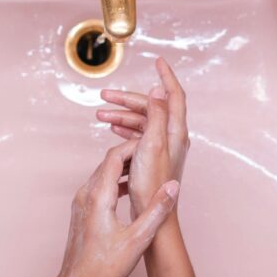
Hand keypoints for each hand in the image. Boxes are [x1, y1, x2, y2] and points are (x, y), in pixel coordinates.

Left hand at [56, 140, 178, 276]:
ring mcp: (81, 201)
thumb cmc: (105, 267)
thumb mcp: (138, 239)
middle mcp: (86, 194)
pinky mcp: (82, 210)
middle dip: (130, 154)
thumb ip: (157, 210)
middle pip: (108, 161)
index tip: (153, 144)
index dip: (134, 146)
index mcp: (98, 196)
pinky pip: (99, 185)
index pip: (115, 156)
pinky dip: (115, 181)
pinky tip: (129, 191)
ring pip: (102, 173)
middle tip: (153, 153)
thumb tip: (173, 186)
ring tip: (145, 169)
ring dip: (123, 168)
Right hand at [97, 58, 189, 215]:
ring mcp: (163, 149)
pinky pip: (139, 136)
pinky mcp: (152, 160)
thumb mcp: (152, 144)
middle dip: (128, 99)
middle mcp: (172, 138)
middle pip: (152, 108)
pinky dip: (125, 130)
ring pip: (142, 123)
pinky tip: (113, 132)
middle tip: (105, 96)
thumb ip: (157, 115)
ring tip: (100, 116)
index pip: (174, 95)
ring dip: (122, 116)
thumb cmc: (152, 184)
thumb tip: (158, 88)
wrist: (152, 215)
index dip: (166, 76)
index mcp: (175, 132)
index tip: (158, 60)